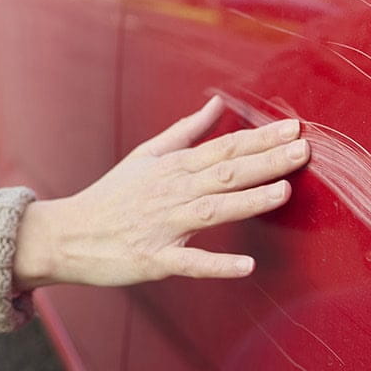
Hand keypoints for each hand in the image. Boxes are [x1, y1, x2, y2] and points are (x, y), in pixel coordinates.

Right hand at [13, 95, 309, 288]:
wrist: (68, 234)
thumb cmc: (111, 196)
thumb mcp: (147, 155)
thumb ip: (185, 131)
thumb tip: (216, 104)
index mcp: (173, 168)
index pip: (223, 148)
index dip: (259, 138)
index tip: (293, 128)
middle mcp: (172, 193)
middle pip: (225, 173)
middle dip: (266, 161)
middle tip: (302, 150)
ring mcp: (164, 226)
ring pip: (212, 210)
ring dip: (248, 201)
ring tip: (283, 191)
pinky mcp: (155, 260)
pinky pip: (190, 263)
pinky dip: (217, 266)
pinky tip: (246, 266)